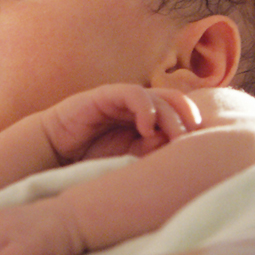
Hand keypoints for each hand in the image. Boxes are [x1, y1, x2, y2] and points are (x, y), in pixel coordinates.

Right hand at [40, 84, 200, 164]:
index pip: (180, 115)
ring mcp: (123, 99)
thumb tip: (176, 148)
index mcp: (148, 122)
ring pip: (160, 97)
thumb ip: (150, 154)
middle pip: (176, 102)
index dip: (192, 127)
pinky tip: (147, 127)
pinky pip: (133, 94)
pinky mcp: (105, 96)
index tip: (200, 147)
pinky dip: (146, 107)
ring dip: (171, 116)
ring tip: (175, 136)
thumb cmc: (90, 160)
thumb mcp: (128, 161)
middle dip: (189, 118)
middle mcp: (139, 107)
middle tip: (193, 138)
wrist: (53, 154)